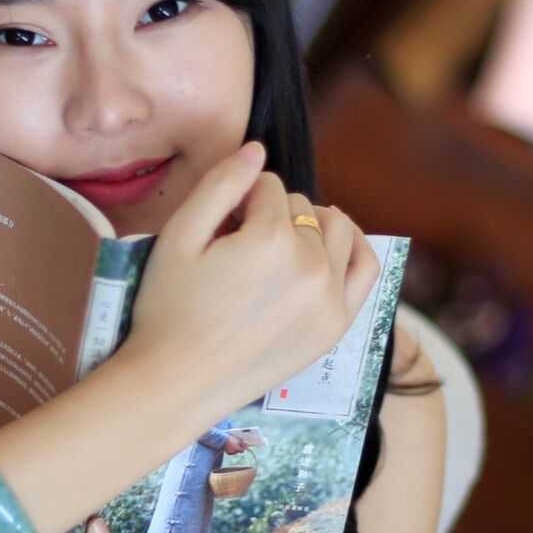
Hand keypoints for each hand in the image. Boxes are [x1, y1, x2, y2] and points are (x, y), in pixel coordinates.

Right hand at [123, 142, 380, 416]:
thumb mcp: (178, 236)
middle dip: (271, 214)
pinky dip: (354, 248)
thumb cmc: (167, 309)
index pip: (267, 186)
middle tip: (238, 247)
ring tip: (278, 246)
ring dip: (310, 226)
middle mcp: (311, 266)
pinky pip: (365, 268)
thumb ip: (219, 184)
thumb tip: (258, 149)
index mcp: (271, 239)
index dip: (238, 199)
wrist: (176, 383)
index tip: (218, 229)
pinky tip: (330, 246)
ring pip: (336, 229)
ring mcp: (330, 298)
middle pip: (301, 207)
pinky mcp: (336, 325)